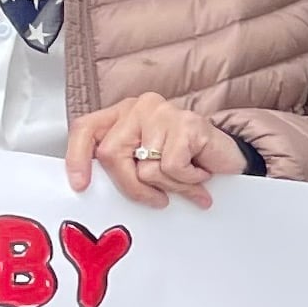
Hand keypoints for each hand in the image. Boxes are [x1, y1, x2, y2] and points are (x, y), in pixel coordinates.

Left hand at [65, 92, 245, 208]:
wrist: (230, 160)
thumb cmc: (186, 163)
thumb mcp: (146, 165)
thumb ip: (123, 168)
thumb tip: (96, 189)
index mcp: (122, 115)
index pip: (86, 128)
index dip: (77, 157)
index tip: (81, 185)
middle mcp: (138, 108)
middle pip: (111, 154)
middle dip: (132, 186)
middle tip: (156, 199)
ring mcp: (162, 112)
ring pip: (144, 167)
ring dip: (169, 185)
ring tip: (187, 180)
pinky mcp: (186, 123)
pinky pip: (171, 166)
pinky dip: (187, 179)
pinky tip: (200, 172)